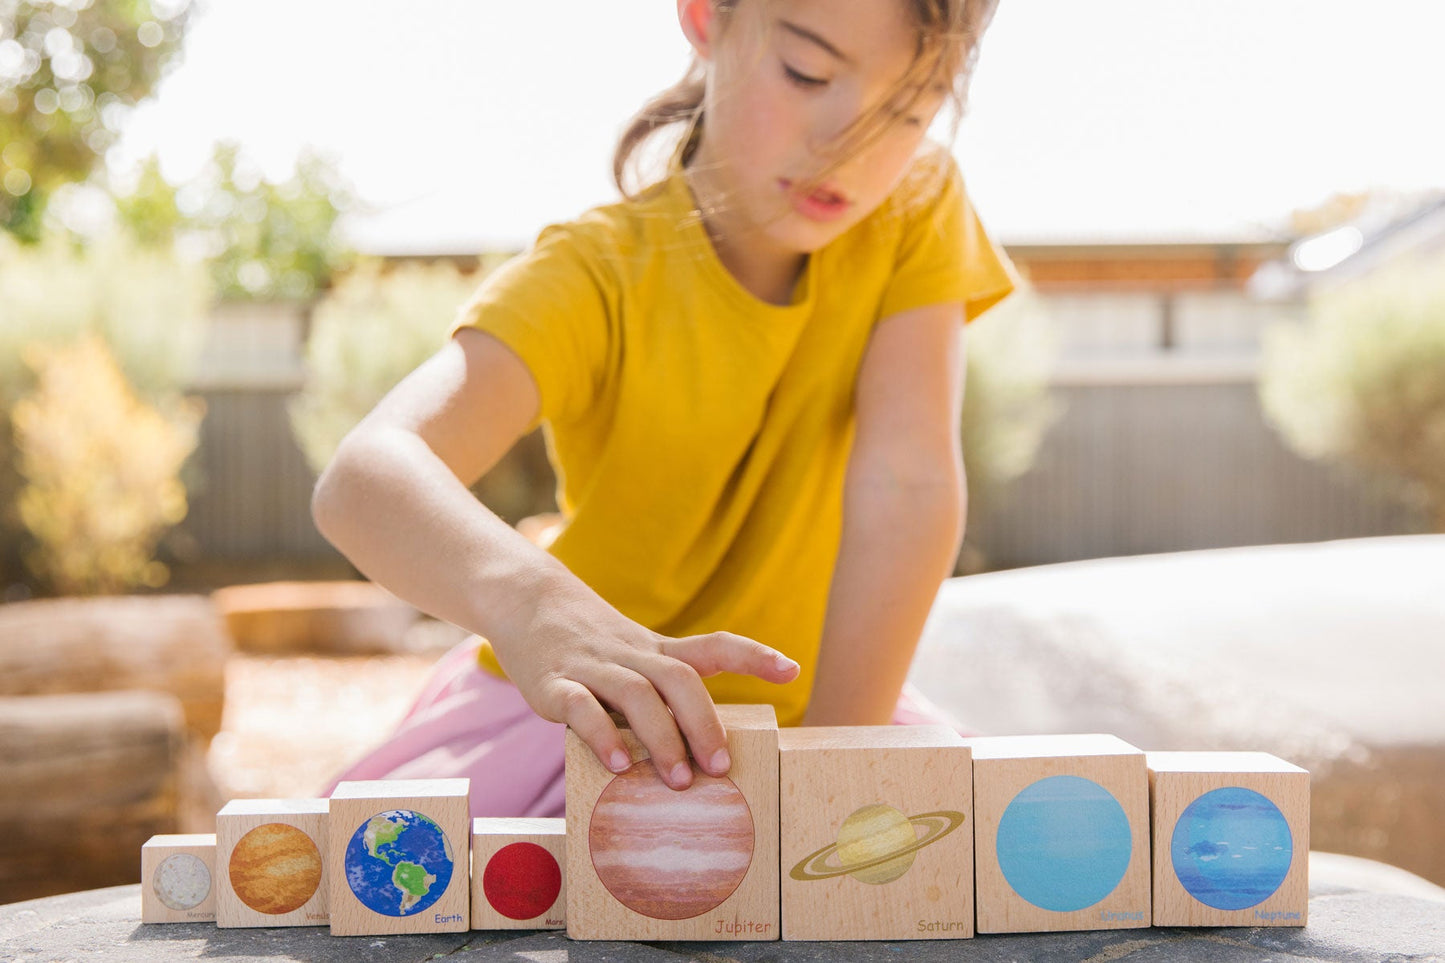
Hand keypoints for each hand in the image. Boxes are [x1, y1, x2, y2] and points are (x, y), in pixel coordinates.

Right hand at [491, 589, 798, 789]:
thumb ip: (666, 692)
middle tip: (720, 767)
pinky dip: (602, 736)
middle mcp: (631, 655)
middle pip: (679, 678)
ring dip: (662, 738)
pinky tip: (618, 766)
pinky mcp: (553, 684)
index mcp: (657, 650)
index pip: (714, 646)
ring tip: (678, 780)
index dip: (754, 656)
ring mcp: (592, 667)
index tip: (791, 670)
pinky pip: (580, 708)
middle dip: (704, 723)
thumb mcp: (636, 656)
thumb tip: (706, 747)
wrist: (527, 602)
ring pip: (636, 694)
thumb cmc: (592, 645)